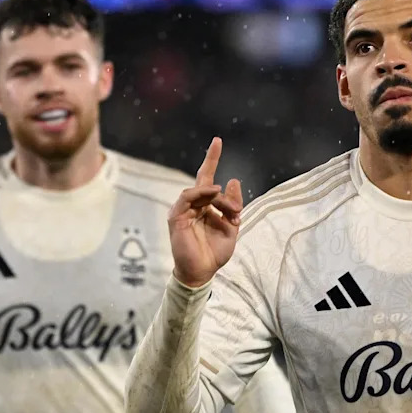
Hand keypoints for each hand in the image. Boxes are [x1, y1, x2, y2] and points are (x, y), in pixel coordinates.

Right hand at [168, 137, 242, 287]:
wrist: (202, 272)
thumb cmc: (214, 253)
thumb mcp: (231, 227)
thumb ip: (233, 205)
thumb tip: (233, 180)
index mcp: (205, 206)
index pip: (207, 178)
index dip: (212, 159)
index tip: (218, 140)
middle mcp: (193, 205)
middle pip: (206, 182)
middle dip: (216, 172)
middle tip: (235, 208)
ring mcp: (183, 210)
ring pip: (200, 190)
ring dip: (217, 197)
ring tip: (229, 211)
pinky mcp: (176, 217)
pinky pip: (186, 197)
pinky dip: (200, 193)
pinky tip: (213, 194)